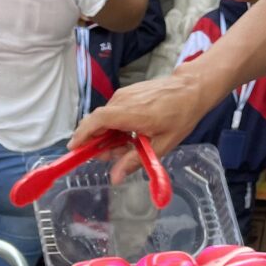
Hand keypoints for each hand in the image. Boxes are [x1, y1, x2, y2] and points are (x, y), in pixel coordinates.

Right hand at [70, 64, 212, 179]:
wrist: (191, 88)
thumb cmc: (180, 116)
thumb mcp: (161, 145)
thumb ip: (134, 161)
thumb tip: (115, 178)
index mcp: (131, 113)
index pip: (96, 121)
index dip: (82, 135)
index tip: (74, 150)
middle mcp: (122, 101)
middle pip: (97, 123)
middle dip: (98, 142)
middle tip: (112, 156)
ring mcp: (124, 94)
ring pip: (105, 118)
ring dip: (109, 135)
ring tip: (127, 145)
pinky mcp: (127, 92)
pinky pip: (113, 111)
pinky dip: (115, 125)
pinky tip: (130, 134)